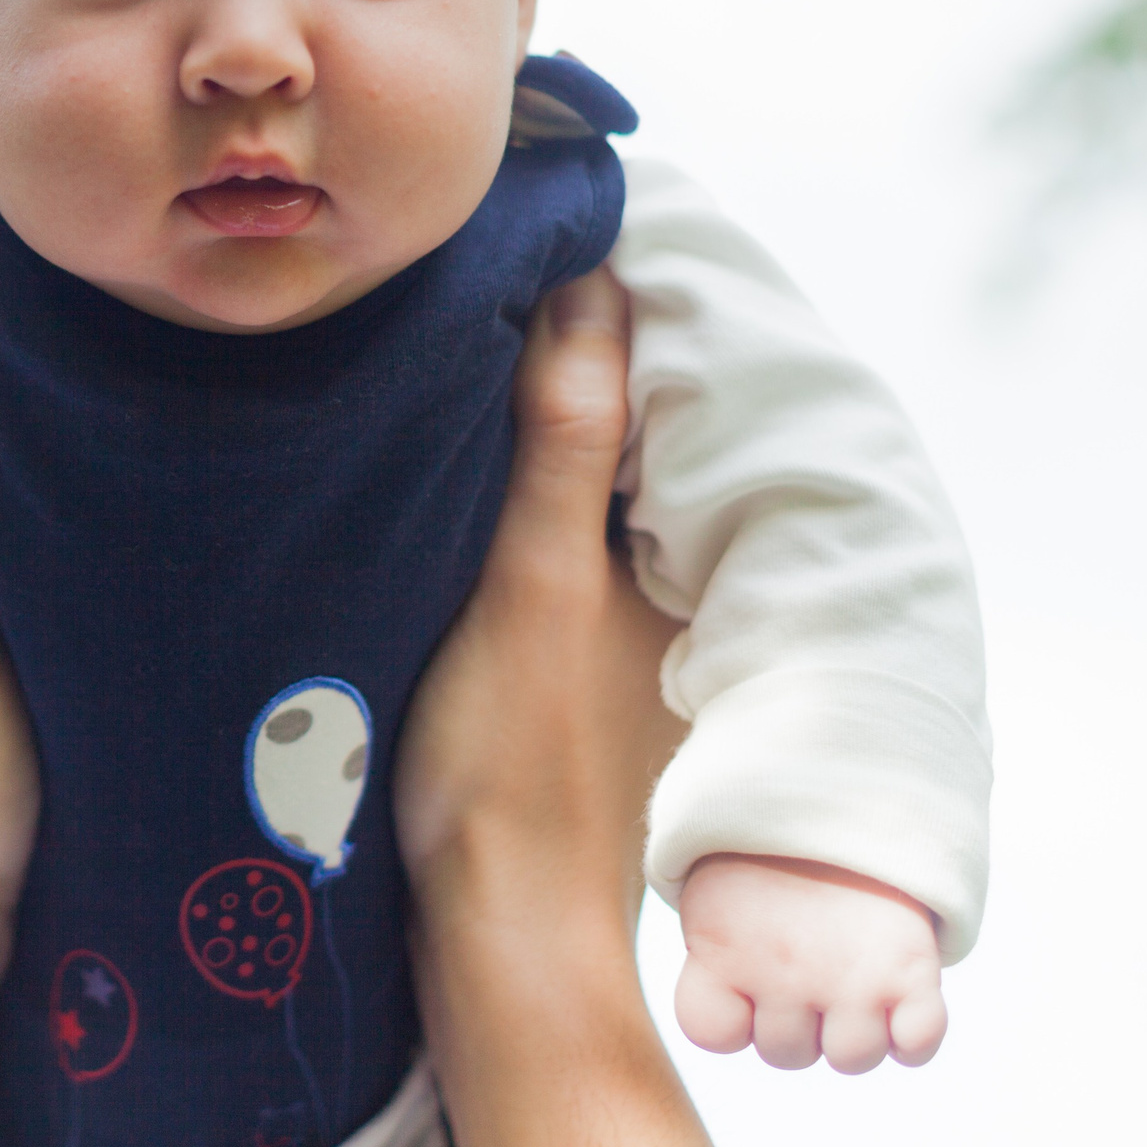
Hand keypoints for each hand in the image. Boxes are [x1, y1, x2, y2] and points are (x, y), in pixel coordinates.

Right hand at [394, 267, 718, 1146]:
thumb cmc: (518, 762)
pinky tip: (454, 450)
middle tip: (488, 249)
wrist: (499, 932)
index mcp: (692, 547)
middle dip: (572, 344)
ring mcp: (623, 616)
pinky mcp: (567, 650)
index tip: (554, 214)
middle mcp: (673, 574)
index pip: (663, 383)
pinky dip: (517, 482)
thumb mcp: (534, 581)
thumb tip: (596, 285)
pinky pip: (553, 528)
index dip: (617, 297)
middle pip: (626, 422)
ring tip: (459, 323)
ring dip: (534, 412)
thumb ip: (567, 441)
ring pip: (585, 475)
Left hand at [674, 854, 946, 1073]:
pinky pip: (918, 1046)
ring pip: (850, 1059)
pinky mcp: (910, 971)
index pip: (710, 1031)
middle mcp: (782, 972)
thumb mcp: (719, 891)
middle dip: (797, 1019)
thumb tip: (732, 1022)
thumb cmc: (772, 852)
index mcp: (723, 948)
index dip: (729, 1017)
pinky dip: (912, 1038)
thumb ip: (719, 959)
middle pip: (787, 1054)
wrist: (837, 786)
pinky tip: (899, 998)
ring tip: (851, 973)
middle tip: (808, 959)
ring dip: (853, 1031)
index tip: (741, 978)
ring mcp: (848, 978)